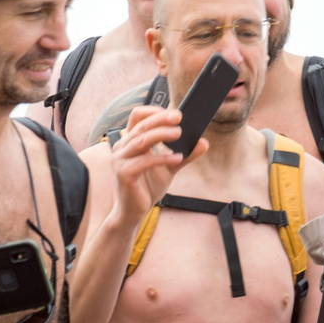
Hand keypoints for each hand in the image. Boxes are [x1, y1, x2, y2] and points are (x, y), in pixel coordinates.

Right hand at [108, 106, 204, 224]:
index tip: (174, 113)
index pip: (137, 116)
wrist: (133, 211)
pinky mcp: (124, 173)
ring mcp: (120, 159)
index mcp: (130, 141)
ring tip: (180, 133)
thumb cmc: (147, 187)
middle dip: (161, 119)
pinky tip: (178, 158)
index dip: (154, 111)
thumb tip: (204, 142)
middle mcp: (122, 147)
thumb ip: (185, 155)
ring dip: (161, 134)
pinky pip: (145, 161)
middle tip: (180, 117)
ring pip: (141, 140)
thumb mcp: (170, 168)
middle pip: (142, 126)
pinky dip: (163, 158)